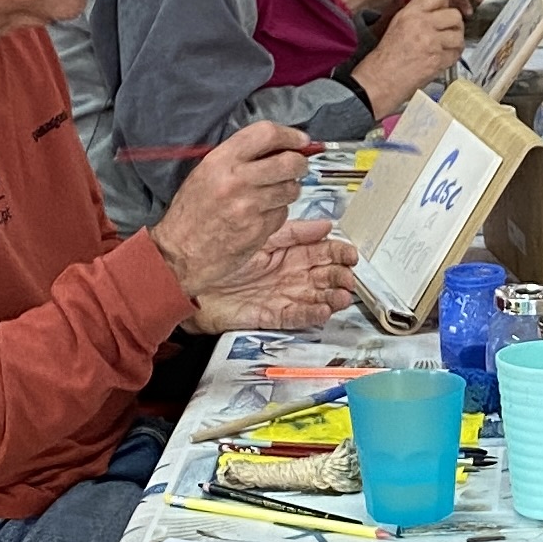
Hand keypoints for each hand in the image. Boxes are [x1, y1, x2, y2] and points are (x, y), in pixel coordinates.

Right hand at [149, 121, 311, 309]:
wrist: (179, 253)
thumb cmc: (191, 213)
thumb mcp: (205, 172)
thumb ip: (237, 157)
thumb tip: (276, 147)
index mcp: (221, 160)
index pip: (266, 134)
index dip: (290, 135)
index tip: (301, 140)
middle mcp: (237, 180)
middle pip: (289, 162)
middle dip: (300, 163)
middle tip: (298, 166)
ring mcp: (250, 207)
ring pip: (291, 189)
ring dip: (289, 190)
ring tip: (273, 194)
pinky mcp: (259, 230)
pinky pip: (282, 214)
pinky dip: (278, 213)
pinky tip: (261, 216)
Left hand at [187, 213, 357, 335]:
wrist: (191, 275)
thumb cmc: (222, 253)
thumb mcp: (265, 236)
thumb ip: (296, 232)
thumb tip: (325, 225)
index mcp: (289, 254)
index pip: (322, 253)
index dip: (339, 254)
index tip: (351, 254)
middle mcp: (289, 275)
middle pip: (323, 277)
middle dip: (340, 278)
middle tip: (350, 278)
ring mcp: (281, 295)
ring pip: (314, 298)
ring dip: (331, 298)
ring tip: (342, 296)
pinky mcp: (270, 314)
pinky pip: (295, 316)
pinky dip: (310, 314)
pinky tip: (322, 310)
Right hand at [352, 0, 468, 120]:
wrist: (381, 80)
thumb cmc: (385, 56)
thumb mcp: (398, 24)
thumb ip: (419, 13)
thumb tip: (438, 10)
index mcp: (411, 12)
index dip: (444, 4)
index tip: (442, 12)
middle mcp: (423, 24)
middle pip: (454, 15)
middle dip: (453, 24)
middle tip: (447, 31)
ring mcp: (432, 42)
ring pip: (458, 34)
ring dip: (455, 41)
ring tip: (446, 46)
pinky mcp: (439, 60)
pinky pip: (456, 53)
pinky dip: (453, 55)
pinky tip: (443, 57)